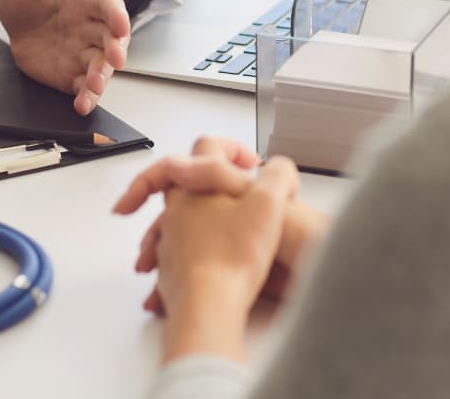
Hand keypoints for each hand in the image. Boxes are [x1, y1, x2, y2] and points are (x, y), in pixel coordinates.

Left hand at [0, 0, 131, 115]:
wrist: (11, 13)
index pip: (109, 5)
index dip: (116, 14)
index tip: (119, 22)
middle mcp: (89, 27)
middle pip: (111, 41)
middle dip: (115, 52)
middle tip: (114, 60)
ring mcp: (81, 52)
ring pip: (100, 68)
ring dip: (100, 79)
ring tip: (94, 88)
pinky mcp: (69, 73)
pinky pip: (81, 87)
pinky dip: (85, 97)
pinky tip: (81, 105)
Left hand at [114, 137, 328, 310]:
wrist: (208, 303)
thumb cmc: (234, 254)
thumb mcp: (270, 203)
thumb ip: (278, 174)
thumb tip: (279, 168)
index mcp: (196, 186)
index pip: (205, 146)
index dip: (231, 147)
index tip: (248, 162)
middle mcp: (177, 210)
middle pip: (181, 181)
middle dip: (201, 180)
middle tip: (221, 187)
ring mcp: (170, 241)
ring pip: (173, 219)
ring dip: (194, 219)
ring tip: (218, 230)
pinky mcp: (171, 270)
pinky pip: (176, 255)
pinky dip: (190, 254)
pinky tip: (210, 266)